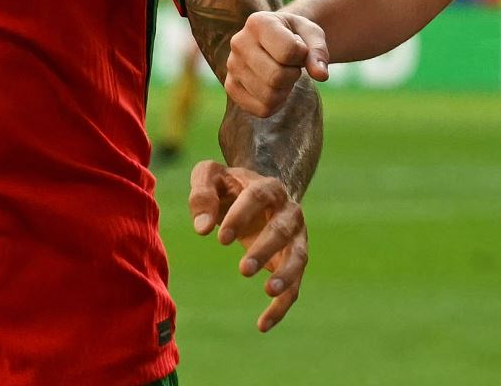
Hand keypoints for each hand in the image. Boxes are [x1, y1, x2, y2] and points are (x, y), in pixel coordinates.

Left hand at [188, 161, 309, 332]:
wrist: (261, 192)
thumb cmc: (229, 186)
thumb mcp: (210, 176)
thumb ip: (202, 194)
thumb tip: (202, 228)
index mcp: (268, 187)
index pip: (258, 197)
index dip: (241, 216)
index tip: (219, 238)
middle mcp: (289, 211)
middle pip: (282, 229)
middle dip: (265, 249)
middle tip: (243, 269)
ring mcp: (296, 238)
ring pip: (298, 257)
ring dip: (286, 274)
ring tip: (268, 291)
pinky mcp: (293, 262)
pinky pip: (294, 286)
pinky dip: (282, 306)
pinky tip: (262, 324)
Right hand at [225, 10, 329, 117]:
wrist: (274, 40)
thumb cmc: (295, 35)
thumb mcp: (312, 34)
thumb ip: (318, 51)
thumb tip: (321, 75)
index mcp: (258, 22)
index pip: (289, 52)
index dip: (303, 55)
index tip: (299, 48)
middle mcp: (239, 42)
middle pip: (276, 77)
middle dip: (293, 75)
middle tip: (291, 65)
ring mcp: (232, 66)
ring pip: (269, 96)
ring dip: (285, 89)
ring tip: (281, 73)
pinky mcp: (231, 86)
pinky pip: (262, 109)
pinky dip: (276, 103)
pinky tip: (274, 87)